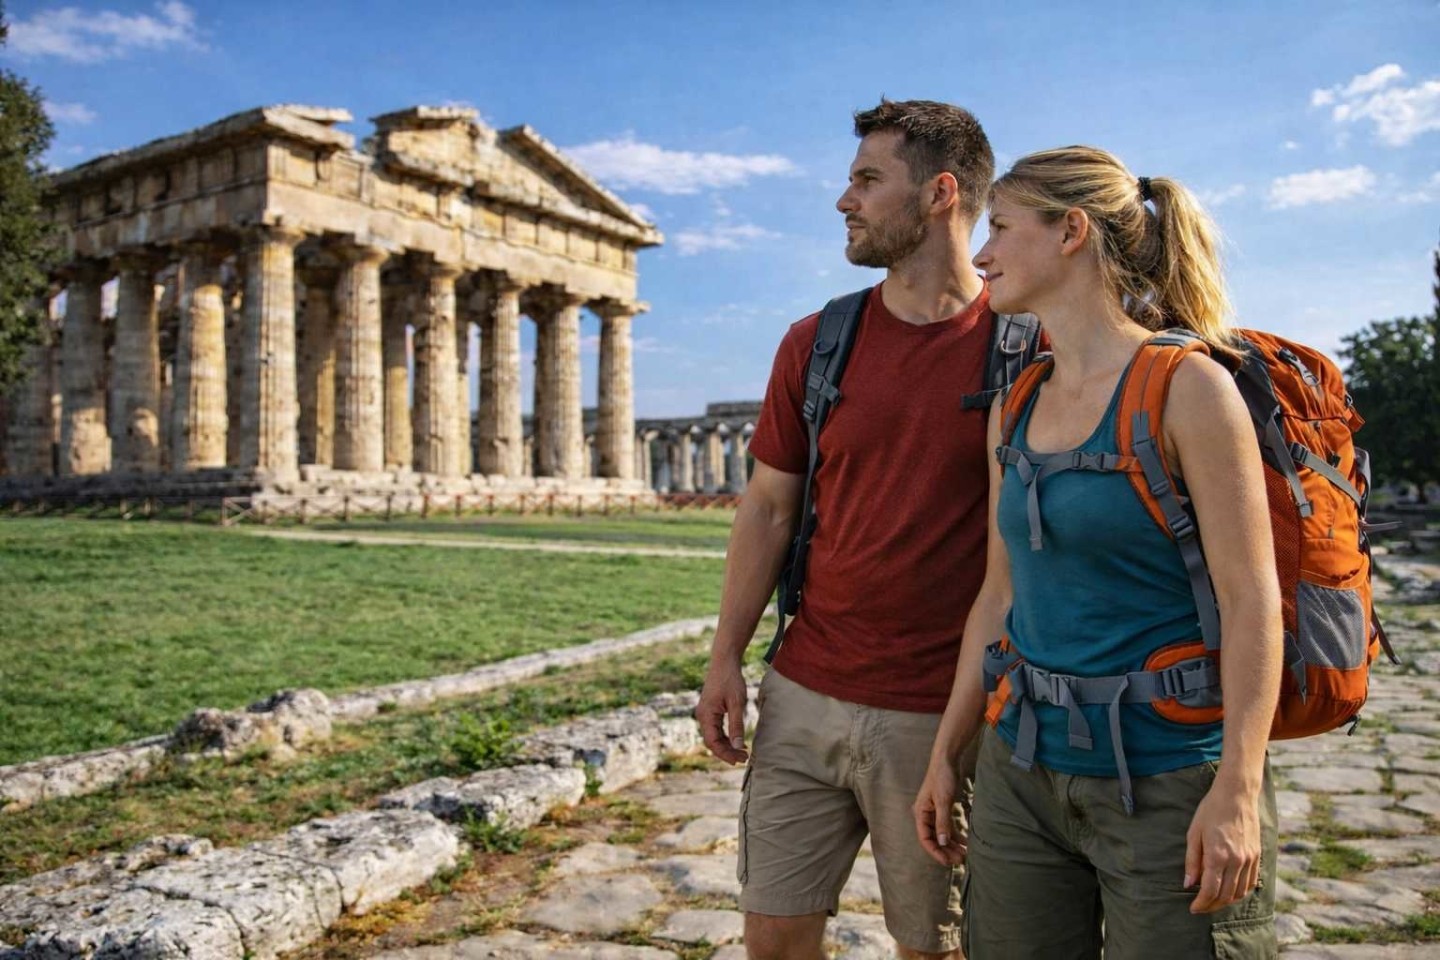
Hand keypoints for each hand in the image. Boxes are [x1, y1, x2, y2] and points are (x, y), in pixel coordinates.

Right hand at [697, 659, 748, 763]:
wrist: (724, 662)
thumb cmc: (730, 680)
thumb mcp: (737, 703)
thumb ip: (737, 725)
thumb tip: (738, 746)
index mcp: (706, 715)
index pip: (712, 742)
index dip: (725, 754)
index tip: (738, 760)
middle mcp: (702, 716)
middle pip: (712, 742)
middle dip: (727, 752)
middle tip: (745, 758)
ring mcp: (705, 714)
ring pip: (714, 737)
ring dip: (728, 746)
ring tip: (744, 752)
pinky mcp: (710, 711)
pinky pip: (716, 729)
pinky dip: (726, 737)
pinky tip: (738, 741)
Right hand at [913, 757, 966, 866]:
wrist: (948, 759)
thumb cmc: (942, 777)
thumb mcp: (943, 800)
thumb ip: (942, 822)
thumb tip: (942, 842)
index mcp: (920, 813)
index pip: (925, 839)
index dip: (936, 852)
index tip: (948, 862)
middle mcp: (925, 815)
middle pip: (934, 839)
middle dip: (946, 851)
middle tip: (961, 861)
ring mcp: (935, 812)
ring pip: (942, 835)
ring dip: (952, 845)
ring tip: (965, 855)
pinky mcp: (944, 809)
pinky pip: (948, 827)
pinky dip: (956, 835)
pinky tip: (966, 843)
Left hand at [1184, 776, 1261, 913]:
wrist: (1237, 795)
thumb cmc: (1211, 811)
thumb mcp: (1194, 833)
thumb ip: (1192, 861)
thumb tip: (1188, 884)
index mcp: (1218, 855)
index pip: (1210, 890)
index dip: (1201, 903)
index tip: (1193, 908)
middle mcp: (1236, 860)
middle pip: (1226, 895)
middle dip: (1212, 905)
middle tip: (1201, 907)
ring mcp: (1249, 859)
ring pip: (1240, 892)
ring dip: (1226, 901)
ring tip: (1213, 901)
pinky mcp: (1257, 856)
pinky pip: (1250, 883)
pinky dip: (1240, 892)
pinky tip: (1229, 891)